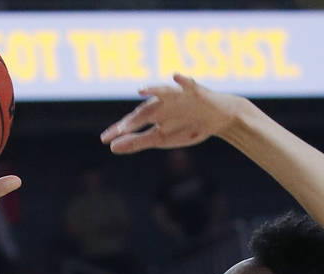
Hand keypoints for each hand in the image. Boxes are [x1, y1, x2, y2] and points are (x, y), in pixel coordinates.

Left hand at [100, 73, 243, 153]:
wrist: (219, 118)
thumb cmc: (188, 127)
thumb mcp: (162, 139)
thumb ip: (137, 142)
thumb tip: (111, 148)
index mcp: (154, 115)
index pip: (134, 122)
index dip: (120, 130)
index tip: (105, 140)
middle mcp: (162, 103)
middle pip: (147, 110)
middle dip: (135, 119)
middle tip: (122, 130)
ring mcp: (178, 96)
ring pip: (164, 92)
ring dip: (154, 90)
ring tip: (141, 91)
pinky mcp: (195, 90)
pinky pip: (188, 83)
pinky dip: (182, 80)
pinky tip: (175, 76)